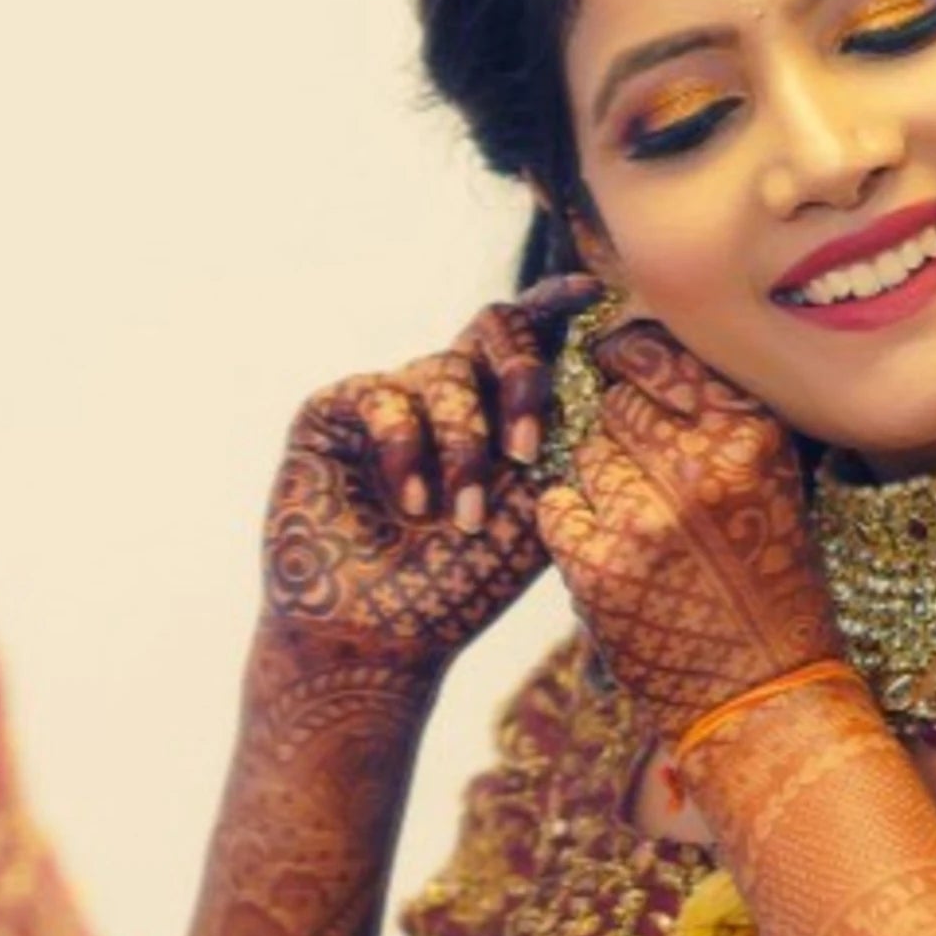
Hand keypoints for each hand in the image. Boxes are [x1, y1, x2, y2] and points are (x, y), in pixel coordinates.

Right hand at [256, 285, 580, 674]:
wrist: (376, 639)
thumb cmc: (459, 589)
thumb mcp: (532, 514)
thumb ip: (562, 444)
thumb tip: (602, 373)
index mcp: (498, 410)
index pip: (532, 337)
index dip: (558, 307)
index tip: (593, 296)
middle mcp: (446, 393)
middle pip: (493, 325)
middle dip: (520, 376)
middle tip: (525, 448)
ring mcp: (390, 397)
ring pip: (446, 370)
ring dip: (463, 447)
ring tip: (459, 517)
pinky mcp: (333, 411)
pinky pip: (386, 397)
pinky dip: (407, 451)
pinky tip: (410, 506)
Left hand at [528, 305, 836, 736]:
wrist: (761, 688)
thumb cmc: (767, 580)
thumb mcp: (772, 482)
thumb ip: (717, 416)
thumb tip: (641, 347)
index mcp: (750, 439)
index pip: (666, 358)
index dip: (633, 358)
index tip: (619, 363)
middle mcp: (699, 469)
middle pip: (617, 405)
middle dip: (621, 433)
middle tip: (648, 479)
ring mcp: (643, 519)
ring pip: (585, 455)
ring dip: (600, 484)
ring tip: (639, 524)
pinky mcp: (598, 567)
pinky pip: (557, 507)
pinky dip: (572, 525)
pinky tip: (609, 551)